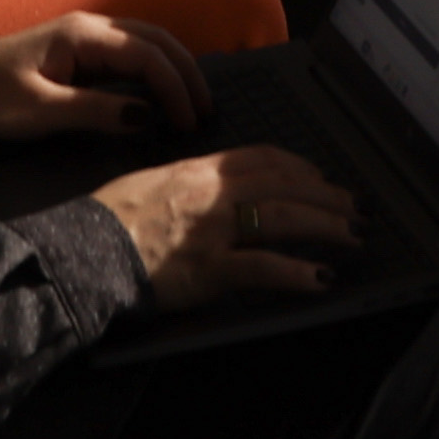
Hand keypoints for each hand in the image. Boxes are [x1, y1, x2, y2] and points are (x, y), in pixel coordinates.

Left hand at [0, 10, 207, 144]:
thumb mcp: (43, 111)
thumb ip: (96, 112)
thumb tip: (146, 117)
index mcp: (84, 36)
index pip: (146, 54)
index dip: (173, 86)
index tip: (188, 121)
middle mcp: (92, 28)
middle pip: (156, 39)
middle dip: (186, 72)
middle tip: (205, 110)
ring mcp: (88, 38)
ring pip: (147, 43)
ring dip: (174, 69)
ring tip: (193, 103)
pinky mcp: (83, 53)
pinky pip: (132, 55)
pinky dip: (156, 71)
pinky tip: (164, 94)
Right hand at [97, 148, 352, 310]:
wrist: (82, 249)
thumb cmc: (107, 220)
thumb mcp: (152, 183)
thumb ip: (189, 183)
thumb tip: (218, 189)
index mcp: (198, 170)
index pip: (262, 158)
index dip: (299, 167)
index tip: (321, 178)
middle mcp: (213, 194)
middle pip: (285, 186)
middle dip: (328, 198)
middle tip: (356, 208)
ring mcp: (214, 231)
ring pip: (285, 219)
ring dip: (327, 228)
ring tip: (354, 237)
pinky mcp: (210, 269)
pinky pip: (265, 268)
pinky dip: (298, 273)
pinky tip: (322, 280)